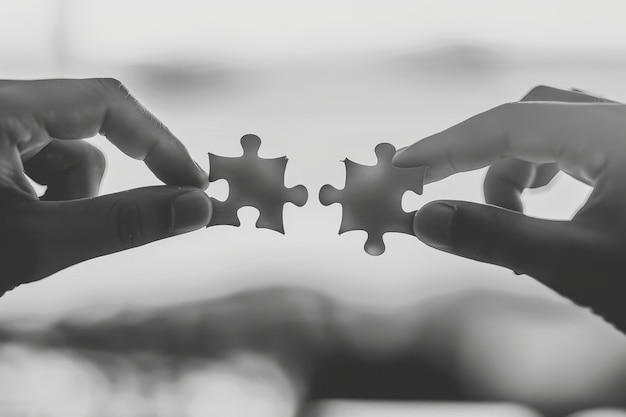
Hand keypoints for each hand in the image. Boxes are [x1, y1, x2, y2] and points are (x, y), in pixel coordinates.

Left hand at [0, 79, 210, 294]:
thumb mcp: (37, 241)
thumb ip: (125, 223)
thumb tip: (197, 208)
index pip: (106, 103)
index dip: (158, 142)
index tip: (193, 184)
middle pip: (85, 132)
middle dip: (94, 187)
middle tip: (120, 220)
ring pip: (62, 159)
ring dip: (65, 202)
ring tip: (27, 239)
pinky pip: (39, 172)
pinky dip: (44, 204)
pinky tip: (13, 232)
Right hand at [393, 85, 625, 331]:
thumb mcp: (575, 264)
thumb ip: (493, 238)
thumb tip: (425, 221)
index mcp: (614, 133)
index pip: (505, 123)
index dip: (445, 144)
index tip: (400, 165)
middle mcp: (625, 124)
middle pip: (528, 119)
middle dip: (479, 157)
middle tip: (442, 193)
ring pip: (553, 134)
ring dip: (514, 171)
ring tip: (507, 216)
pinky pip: (576, 152)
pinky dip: (543, 177)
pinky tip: (544, 206)